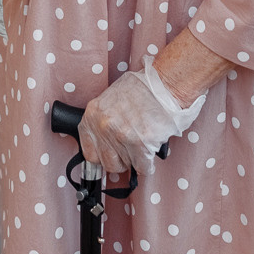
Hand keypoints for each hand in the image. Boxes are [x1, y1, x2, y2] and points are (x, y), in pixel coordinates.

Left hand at [79, 62, 205, 175]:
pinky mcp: (140, 146)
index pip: (89, 152)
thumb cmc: (142, 88)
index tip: (109, 155)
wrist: (164, 85)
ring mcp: (121, 137)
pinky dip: (148, 164)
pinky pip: (143, 168)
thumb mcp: (111, 98)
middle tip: (129, 149)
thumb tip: (103, 141)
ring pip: (126, 166)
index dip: (102, 155)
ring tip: (142, 144)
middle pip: (107, 163)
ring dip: (135, 160)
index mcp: (93, 114)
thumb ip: (103, 119)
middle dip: (120, 160)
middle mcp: (103, 127)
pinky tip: (151, 151)